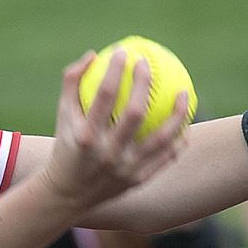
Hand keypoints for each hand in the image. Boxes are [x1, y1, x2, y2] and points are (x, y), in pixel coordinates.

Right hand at [39, 51, 187, 213]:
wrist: (67, 195)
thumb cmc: (66, 147)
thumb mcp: (62, 116)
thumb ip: (71, 83)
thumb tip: (92, 55)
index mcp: (86, 135)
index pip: (103, 96)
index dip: (115, 71)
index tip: (124, 52)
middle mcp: (107, 153)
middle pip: (134, 114)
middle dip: (143, 85)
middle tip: (148, 66)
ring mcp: (125, 168)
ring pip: (160, 139)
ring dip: (176, 115)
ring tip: (184, 94)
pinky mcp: (137, 180)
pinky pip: (165, 157)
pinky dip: (177, 141)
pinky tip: (185, 125)